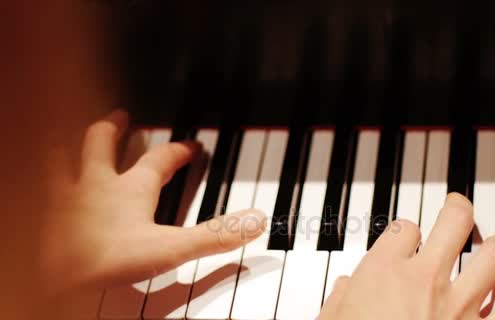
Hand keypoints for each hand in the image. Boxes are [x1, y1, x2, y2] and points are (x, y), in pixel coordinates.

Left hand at [40, 109, 265, 293]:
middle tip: (121, 117)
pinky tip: (47, 192)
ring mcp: (66, 198)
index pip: (161, 159)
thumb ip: (215, 235)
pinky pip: (44, 189)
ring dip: (69, 145)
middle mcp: (95, 185)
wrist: (58, 282)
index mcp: (129, 188)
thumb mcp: (172, 248)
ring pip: (62, 157)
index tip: (191, 147)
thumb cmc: (106, 261)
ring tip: (70, 137)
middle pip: (101, 142)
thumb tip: (254, 220)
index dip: (178, 151)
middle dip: (114, 128)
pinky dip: (47, 184)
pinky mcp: (46, 217)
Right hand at [319, 193, 494, 319]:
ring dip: (493, 248)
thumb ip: (338, 300)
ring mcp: (459, 307)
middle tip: (458, 209)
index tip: (405, 239)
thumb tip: (345, 288)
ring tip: (491, 246)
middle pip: (454, 221)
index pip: (404, 228)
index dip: (406, 231)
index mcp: (383, 273)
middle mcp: (425, 281)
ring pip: (493, 255)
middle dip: (458, 210)